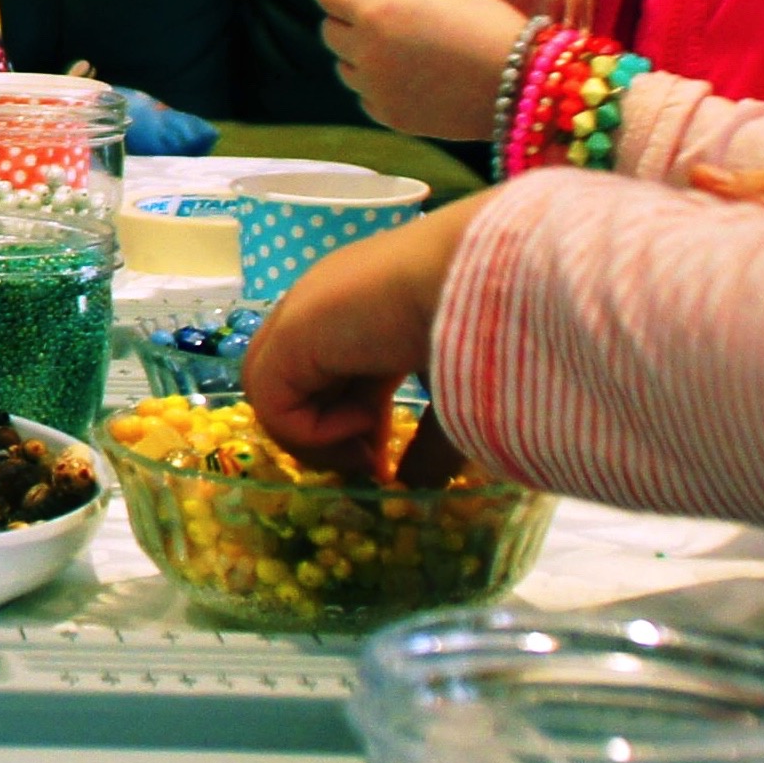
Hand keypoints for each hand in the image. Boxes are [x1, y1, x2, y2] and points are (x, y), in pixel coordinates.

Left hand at [242, 206, 476, 471]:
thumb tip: (412, 485)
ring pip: (275, 396)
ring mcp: (303, 315)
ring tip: (368, 453)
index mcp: (367, 309)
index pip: (334, 376)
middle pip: (296, 387)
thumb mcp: (460, 395)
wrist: (491, 277)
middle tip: (370, 466)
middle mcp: (328, 307)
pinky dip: (312, 432)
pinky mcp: (289, 333)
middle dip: (327, 438)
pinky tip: (364, 422)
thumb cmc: (491, 328)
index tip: (385, 457)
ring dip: (318, 441)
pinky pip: (272, 402)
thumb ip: (432, 442)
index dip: (353, 423)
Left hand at [311, 0, 526, 137]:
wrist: (520, 81)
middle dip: (344, 17)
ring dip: (359, 53)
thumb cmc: (484, 22)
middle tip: (370, 12)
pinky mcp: (389, 116)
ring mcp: (375, 88)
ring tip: (399, 47)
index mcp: (374, 12)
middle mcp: (366, 52)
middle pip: (330, 32)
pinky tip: (408, 76)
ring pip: (345, 67)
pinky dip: (376, 84)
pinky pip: (366, 96)